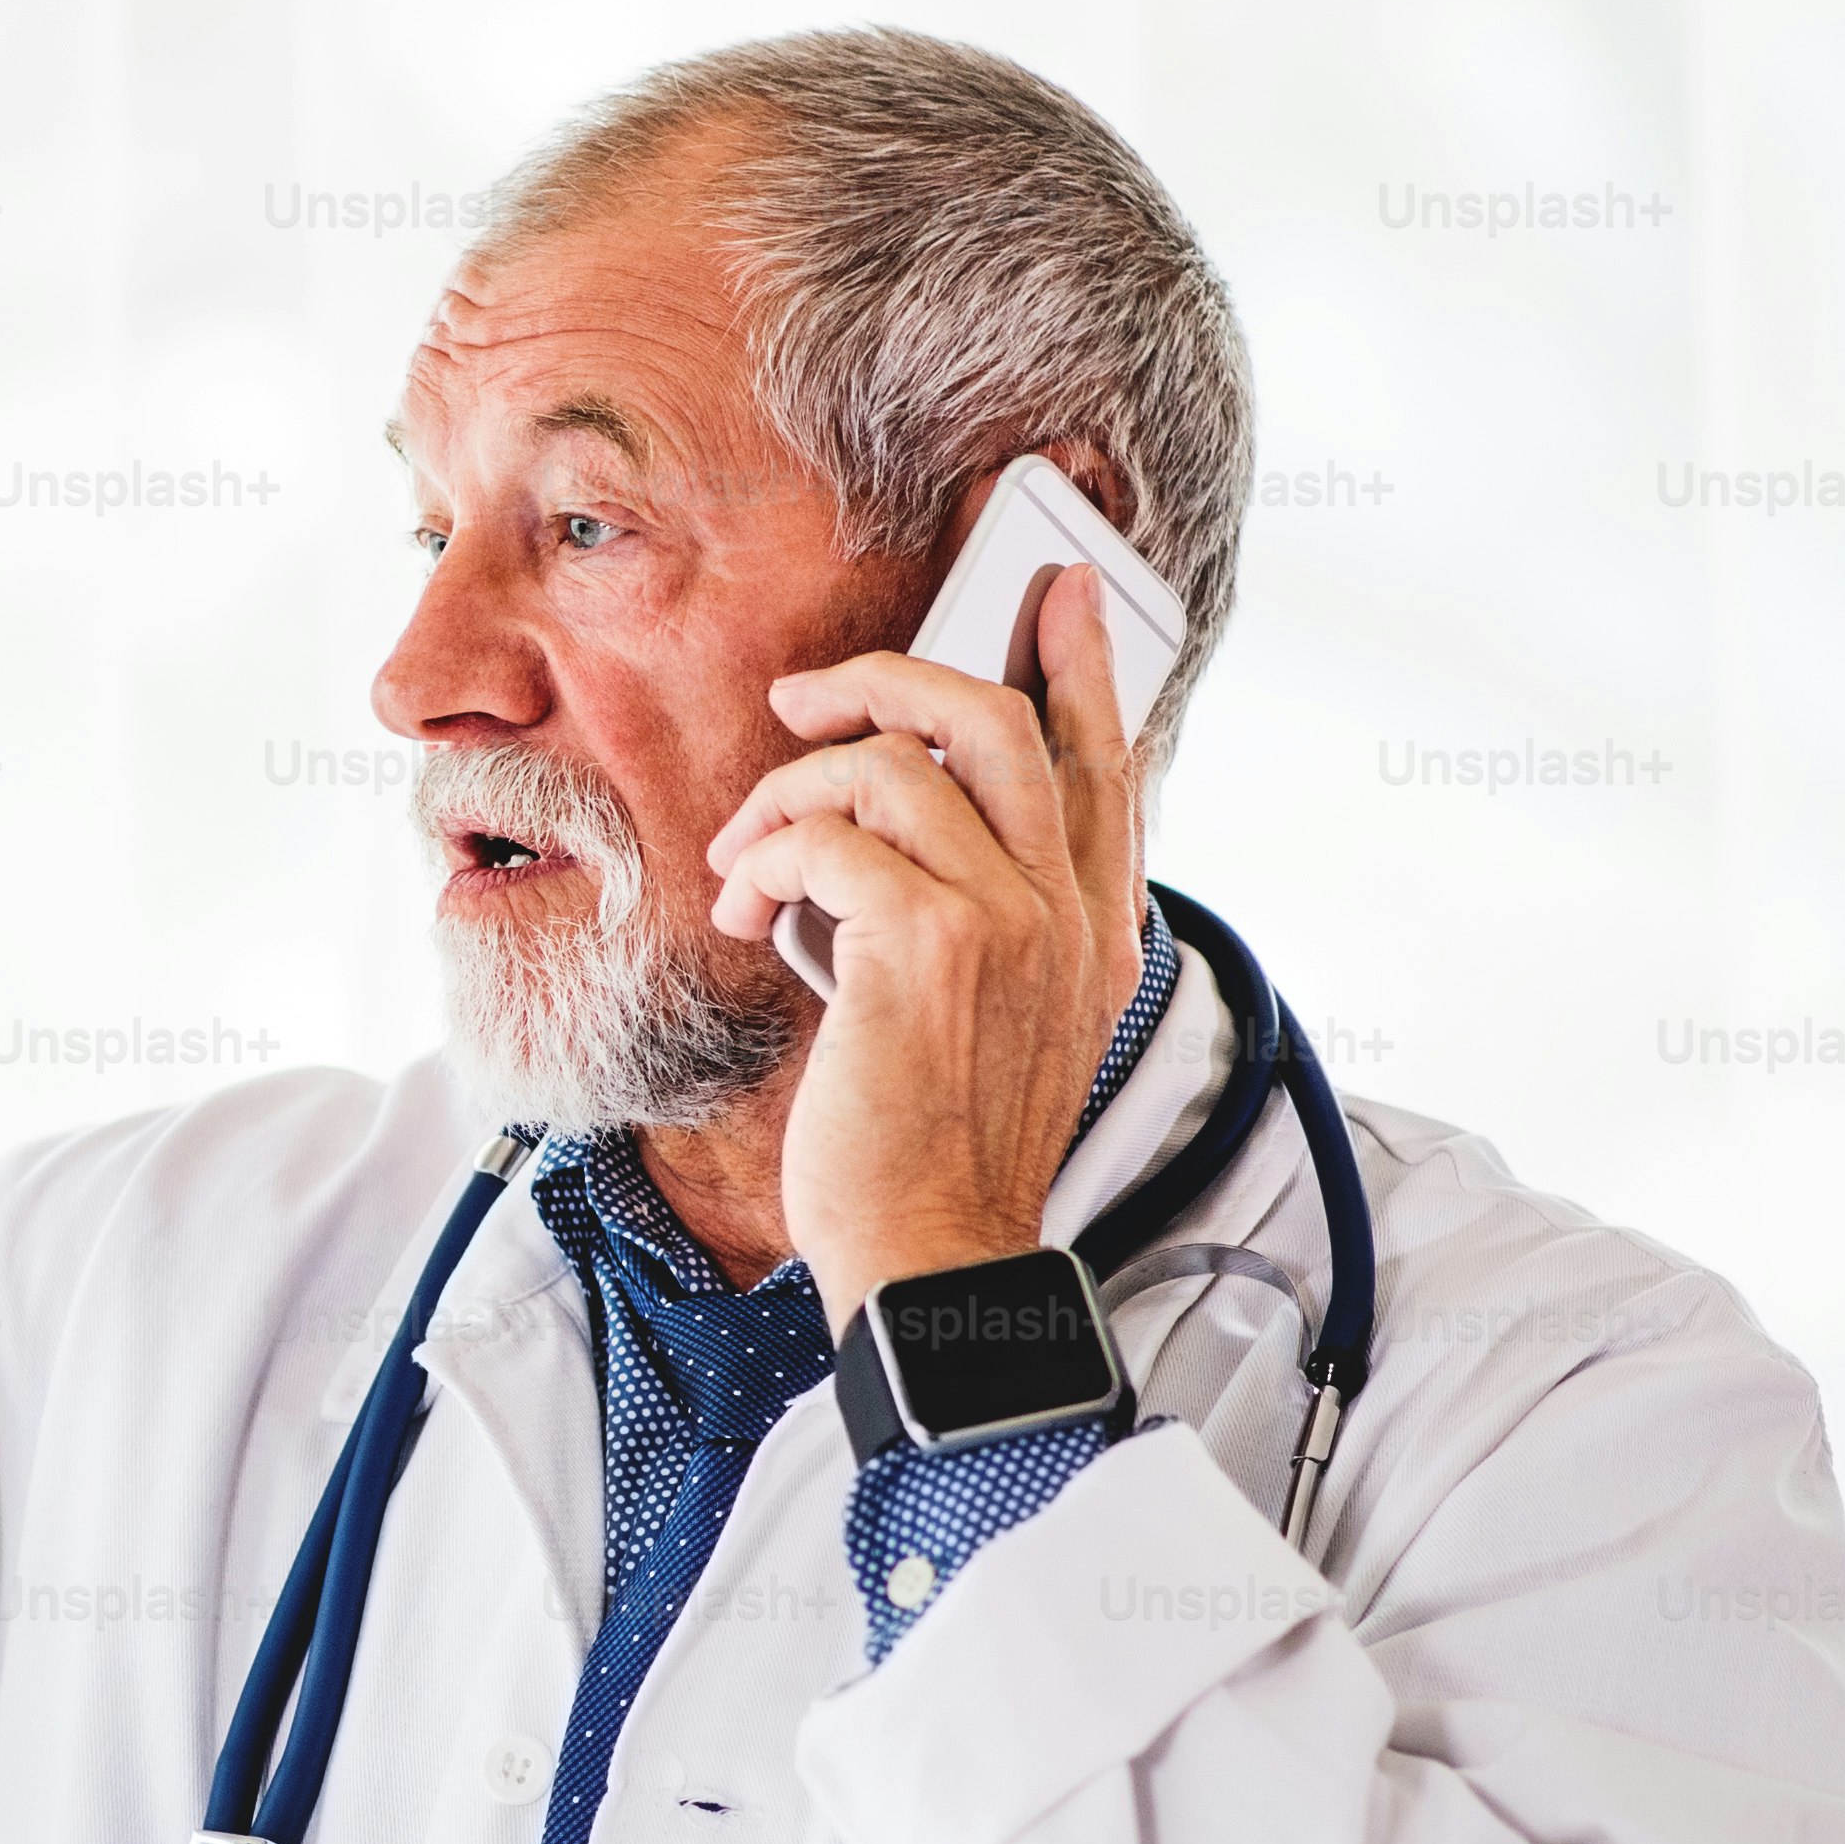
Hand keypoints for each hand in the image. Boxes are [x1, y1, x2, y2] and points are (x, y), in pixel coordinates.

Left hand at [698, 563, 1150, 1316]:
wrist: (935, 1255)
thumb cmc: (940, 1148)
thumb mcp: (995, 1021)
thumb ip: (985, 921)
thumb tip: (896, 835)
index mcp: (1094, 927)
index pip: (1103, 762)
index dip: (1080, 665)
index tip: (1060, 588)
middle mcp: (1066, 911)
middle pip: (997, 721)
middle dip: (887, 681)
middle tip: (806, 700)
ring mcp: (1007, 923)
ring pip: (894, 765)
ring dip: (788, 793)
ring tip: (744, 859)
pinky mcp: (927, 947)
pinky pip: (830, 837)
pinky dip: (765, 857)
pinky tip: (741, 906)